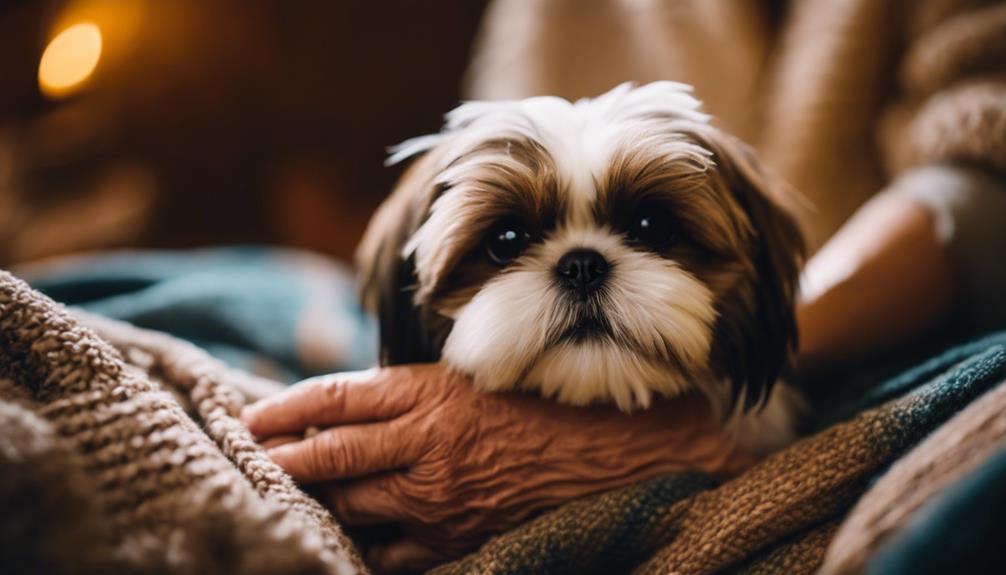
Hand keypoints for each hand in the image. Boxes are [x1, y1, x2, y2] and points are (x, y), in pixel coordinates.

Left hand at [242, 363, 751, 572]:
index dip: (282, 408)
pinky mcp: (452, 537)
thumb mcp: (473, 376)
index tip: (249, 417)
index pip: (333, 398)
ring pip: (347, 501)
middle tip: (242, 458)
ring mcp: (435, 498)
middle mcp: (424, 445)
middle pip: (327, 453)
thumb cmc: (541, 406)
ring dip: (307, 499)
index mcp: (429, 395)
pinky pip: (385, 551)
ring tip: (276, 496)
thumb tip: (348, 404)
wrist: (609, 454)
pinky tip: (335, 539)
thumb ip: (411, 390)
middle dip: (276, 458)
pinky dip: (355, 544)